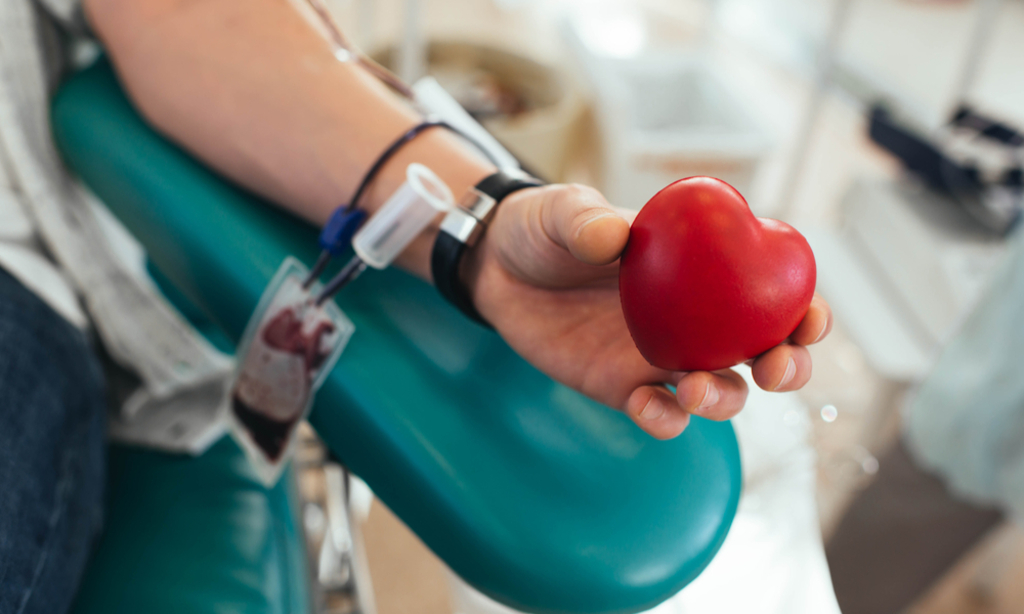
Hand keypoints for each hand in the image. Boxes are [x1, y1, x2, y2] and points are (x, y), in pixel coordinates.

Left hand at [464, 184, 832, 438]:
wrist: (498, 270)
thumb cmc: (544, 229)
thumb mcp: (561, 211)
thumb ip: (586, 220)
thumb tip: (613, 237)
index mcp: (701, 269)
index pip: (769, 288)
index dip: (803, 308)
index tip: (811, 320)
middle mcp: (694, 318)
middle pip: (761, 351)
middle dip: (788, 368)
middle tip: (774, 369)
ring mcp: (660, 356)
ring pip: (718, 391)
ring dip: (724, 399)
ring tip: (697, 388)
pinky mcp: (622, 387)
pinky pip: (659, 413)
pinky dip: (665, 419)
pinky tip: (653, 409)